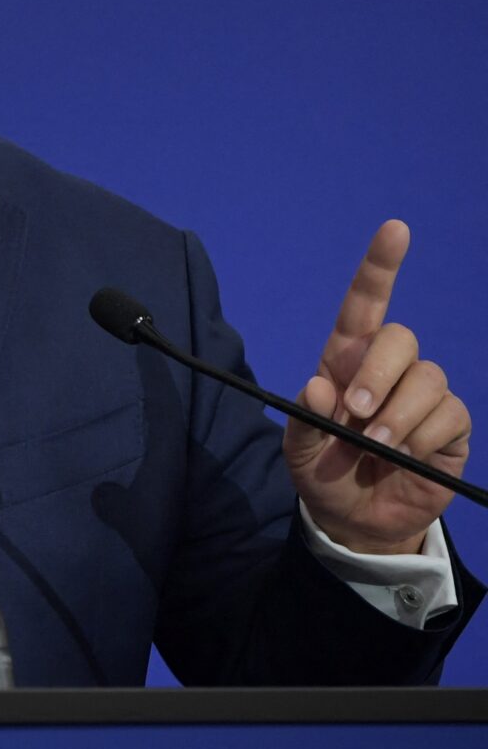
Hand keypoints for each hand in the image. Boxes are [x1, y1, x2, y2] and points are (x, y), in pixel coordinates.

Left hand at [285, 220, 471, 554]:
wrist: (355, 519)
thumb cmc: (323, 474)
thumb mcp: (299, 452)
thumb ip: (303, 421)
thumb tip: (317, 387)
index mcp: (346, 362)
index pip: (365, 304)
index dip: (381, 266)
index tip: (395, 229)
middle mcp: (388, 370)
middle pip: (400, 339)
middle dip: (378, 375)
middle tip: (354, 417)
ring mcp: (422, 395)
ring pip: (427, 379)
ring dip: (398, 416)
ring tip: (375, 449)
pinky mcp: (450, 424)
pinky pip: (448, 414)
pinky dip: (422, 437)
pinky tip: (406, 457)